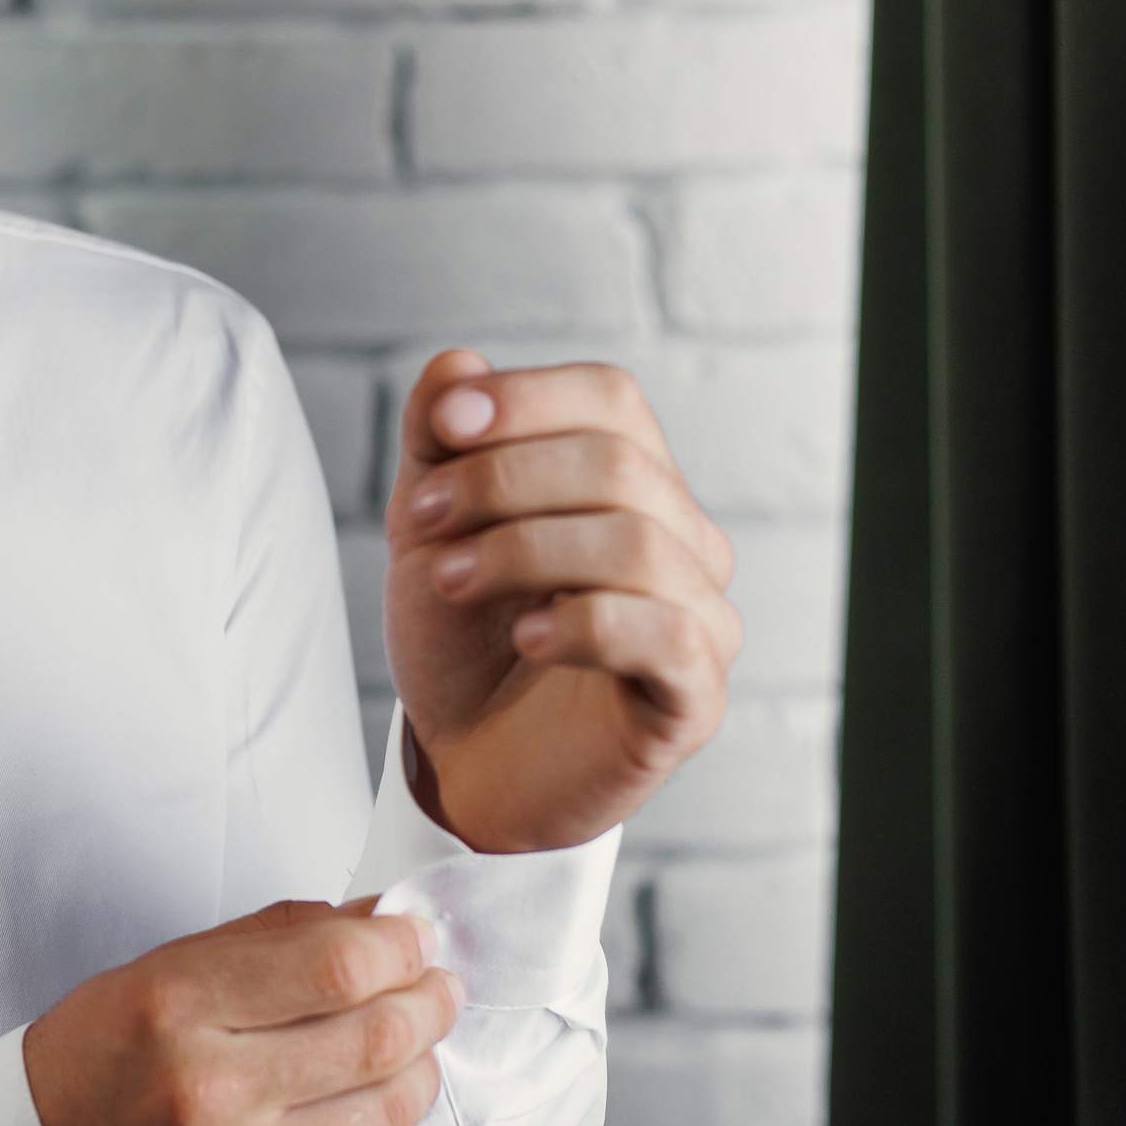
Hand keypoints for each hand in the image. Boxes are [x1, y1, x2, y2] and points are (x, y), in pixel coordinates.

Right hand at [23, 898, 464, 1125]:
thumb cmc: (101, 1060)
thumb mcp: (162, 970)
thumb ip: (277, 938)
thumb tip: (382, 921)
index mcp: (176, 1005)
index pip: (336, 966)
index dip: (401, 945)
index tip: (416, 939)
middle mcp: (207, 1091)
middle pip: (378, 1038)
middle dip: (429, 1003)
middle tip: (434, 991)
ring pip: (391, 1114)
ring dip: (420, 1072)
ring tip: (406, 1055)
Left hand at [384, 350, 738, 852]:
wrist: (463, 760)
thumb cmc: (463, 637)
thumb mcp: (428, 526)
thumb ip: (439, 441)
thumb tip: (459, 364)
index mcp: (631, 483)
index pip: (612, 399)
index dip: (527, 401)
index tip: (443, 432)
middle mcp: (683, 539)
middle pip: (621, 465)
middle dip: (505, 481)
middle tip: (424, 522)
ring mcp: (700, 619)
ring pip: (640, 544)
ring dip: (526, 550)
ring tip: (452, 579)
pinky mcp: (694, 698)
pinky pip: (667, 636)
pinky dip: (586, 625)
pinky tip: (527, 638)